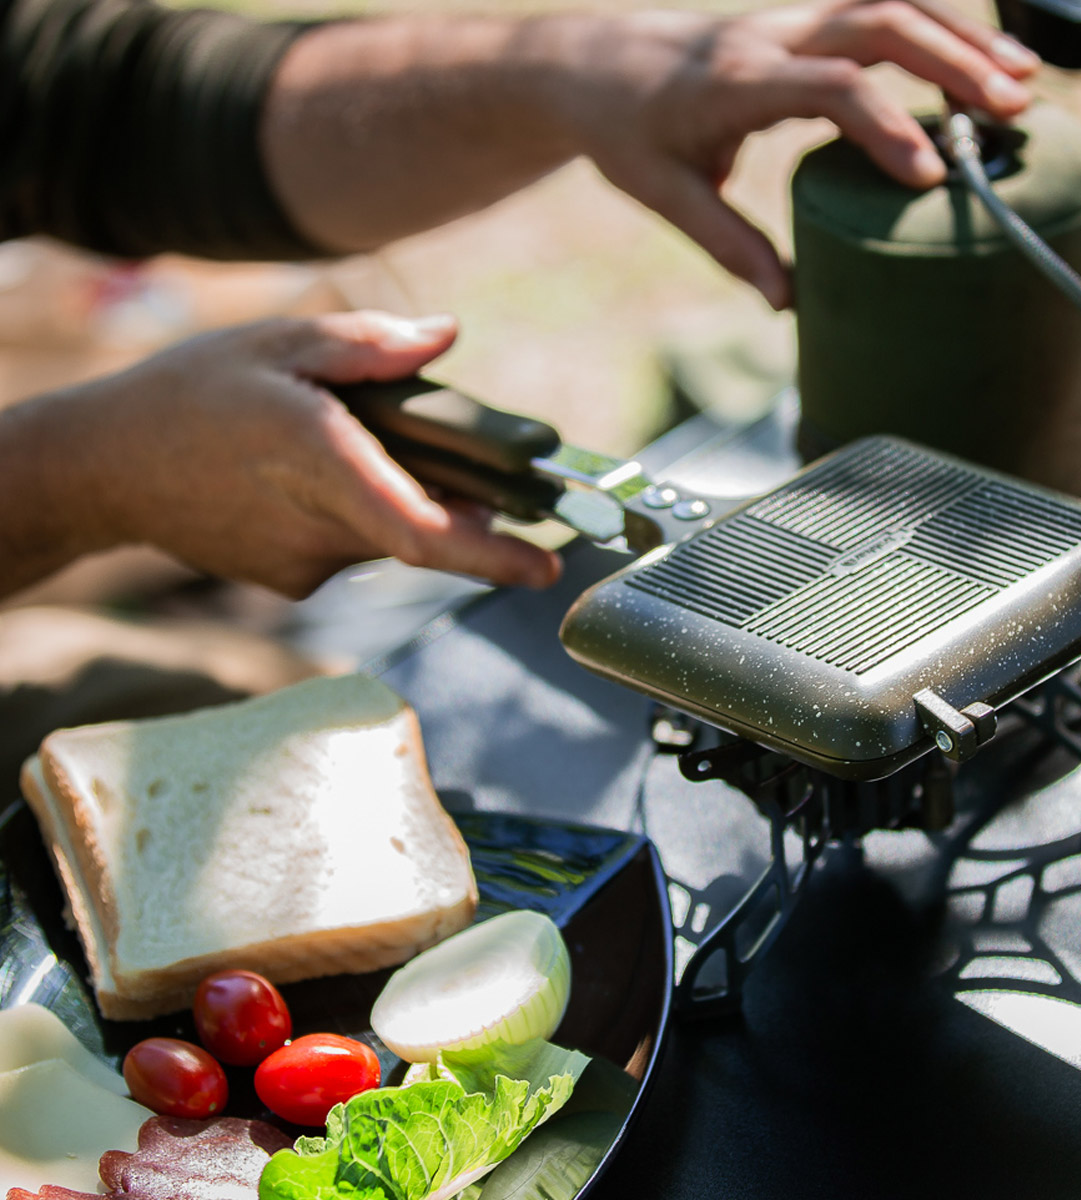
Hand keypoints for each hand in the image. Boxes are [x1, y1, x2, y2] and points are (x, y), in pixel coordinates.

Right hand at [0, 311, 561, 598]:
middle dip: (461, 500)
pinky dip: (363, 512)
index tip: (545, 565)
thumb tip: (446, 338)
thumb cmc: (190, 394)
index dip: (490, 554)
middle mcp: (316, 525)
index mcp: (316, 460)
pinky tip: (312, 479)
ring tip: (346, 446)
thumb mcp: (276, 342)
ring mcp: (302, 564)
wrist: (107, 468)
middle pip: (423, 525)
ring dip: (403, 495)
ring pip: (392, 534)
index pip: (418, 528)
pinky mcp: (292, 581)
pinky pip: (357, 546)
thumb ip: (366, 344)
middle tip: (479, 474)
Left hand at [263, 1, 1035, 311]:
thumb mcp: (665, 196)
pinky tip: (973, 64)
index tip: (929, 175)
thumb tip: (787, 302)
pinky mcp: (800, 24)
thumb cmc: (626, 133)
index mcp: (734, 81)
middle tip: (1011, 111)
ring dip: (958, 36)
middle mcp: (769, 37)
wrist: (592, 67)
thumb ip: (729, 243)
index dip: (885, 125)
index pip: (828, 87)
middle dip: (953, 61)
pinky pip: (878, 13)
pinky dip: (933, 32)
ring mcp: (788, 20)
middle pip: (879, 22)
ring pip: (889, 3)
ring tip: (1020, 81)